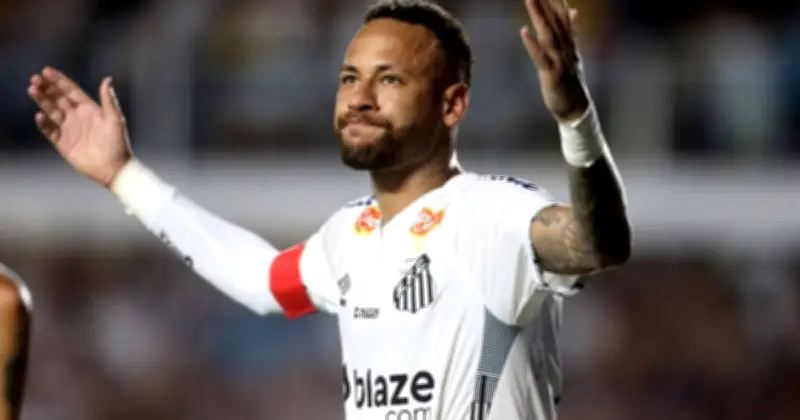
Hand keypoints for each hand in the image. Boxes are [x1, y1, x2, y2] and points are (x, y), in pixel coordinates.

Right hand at [28, 67, 131, 187]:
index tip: (47, 70)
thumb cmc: (118, 143)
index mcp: (89, 109)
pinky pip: (50, 131)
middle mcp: (77, 117)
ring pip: (51, 111)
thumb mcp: (115, 119)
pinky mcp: (63, 143)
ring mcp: (69, 129)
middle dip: (47, 88)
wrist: (114, 168)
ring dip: (42, 101)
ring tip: (32, 89)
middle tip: (35, 78)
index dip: (59, 81)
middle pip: (58, 99)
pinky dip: (44, 123)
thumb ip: (109, 99)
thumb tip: (107, 79)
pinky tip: (39, 115)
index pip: (71, 91)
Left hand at [520, 0, 589, 122]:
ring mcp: (560, 61)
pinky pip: (540, 57)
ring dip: (539, 16)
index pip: (562, 17)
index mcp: (569, 43)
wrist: (577, 108)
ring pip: (548, 34)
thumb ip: (571, 32)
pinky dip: (532, 44)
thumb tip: (574, 12)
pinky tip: (523, 31)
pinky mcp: (552, 74)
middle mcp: (566, 49)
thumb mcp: (572, 54)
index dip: (555, 1)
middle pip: (554, 21)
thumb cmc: (571, 82)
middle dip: (545, 3)